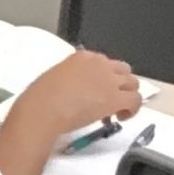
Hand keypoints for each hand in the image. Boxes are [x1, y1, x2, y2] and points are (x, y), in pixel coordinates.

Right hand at [14, 50, 142, 139]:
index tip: (94, 91)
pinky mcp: (115, 98)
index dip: (101, 78)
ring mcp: (109, 81)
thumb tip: (72, 91)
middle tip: (107, 100)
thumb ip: (67, 79)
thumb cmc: (38, 99)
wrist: (42, 111)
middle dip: (118, 84)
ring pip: (133, 83)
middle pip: (122, 70)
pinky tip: (121, 117)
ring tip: (116, 110)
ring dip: (126, 95)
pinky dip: (132, 109)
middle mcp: (99, 64)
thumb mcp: (52, 79)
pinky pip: (134, 100)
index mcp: (82, 57)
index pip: (102, 63)